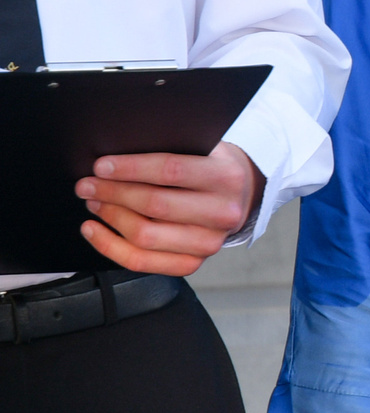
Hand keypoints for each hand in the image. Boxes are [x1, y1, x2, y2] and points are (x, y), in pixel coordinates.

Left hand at [76, 141, 264, 276]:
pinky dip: (109, 246)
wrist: (239, 197)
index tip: (101, 166)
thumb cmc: (211, 169)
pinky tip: (94, 229)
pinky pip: (141, 261)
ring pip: (145, 235)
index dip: (131, 168)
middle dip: (112, 193)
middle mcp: (223, 213)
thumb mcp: (203, 150)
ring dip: (111, 217)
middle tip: (88, 185)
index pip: (171, 170)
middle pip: (155, 205)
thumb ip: (171, 151)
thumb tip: (116, 157)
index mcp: (226, 178)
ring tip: (93, 202)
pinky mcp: (193, 263)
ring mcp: (209, 242)